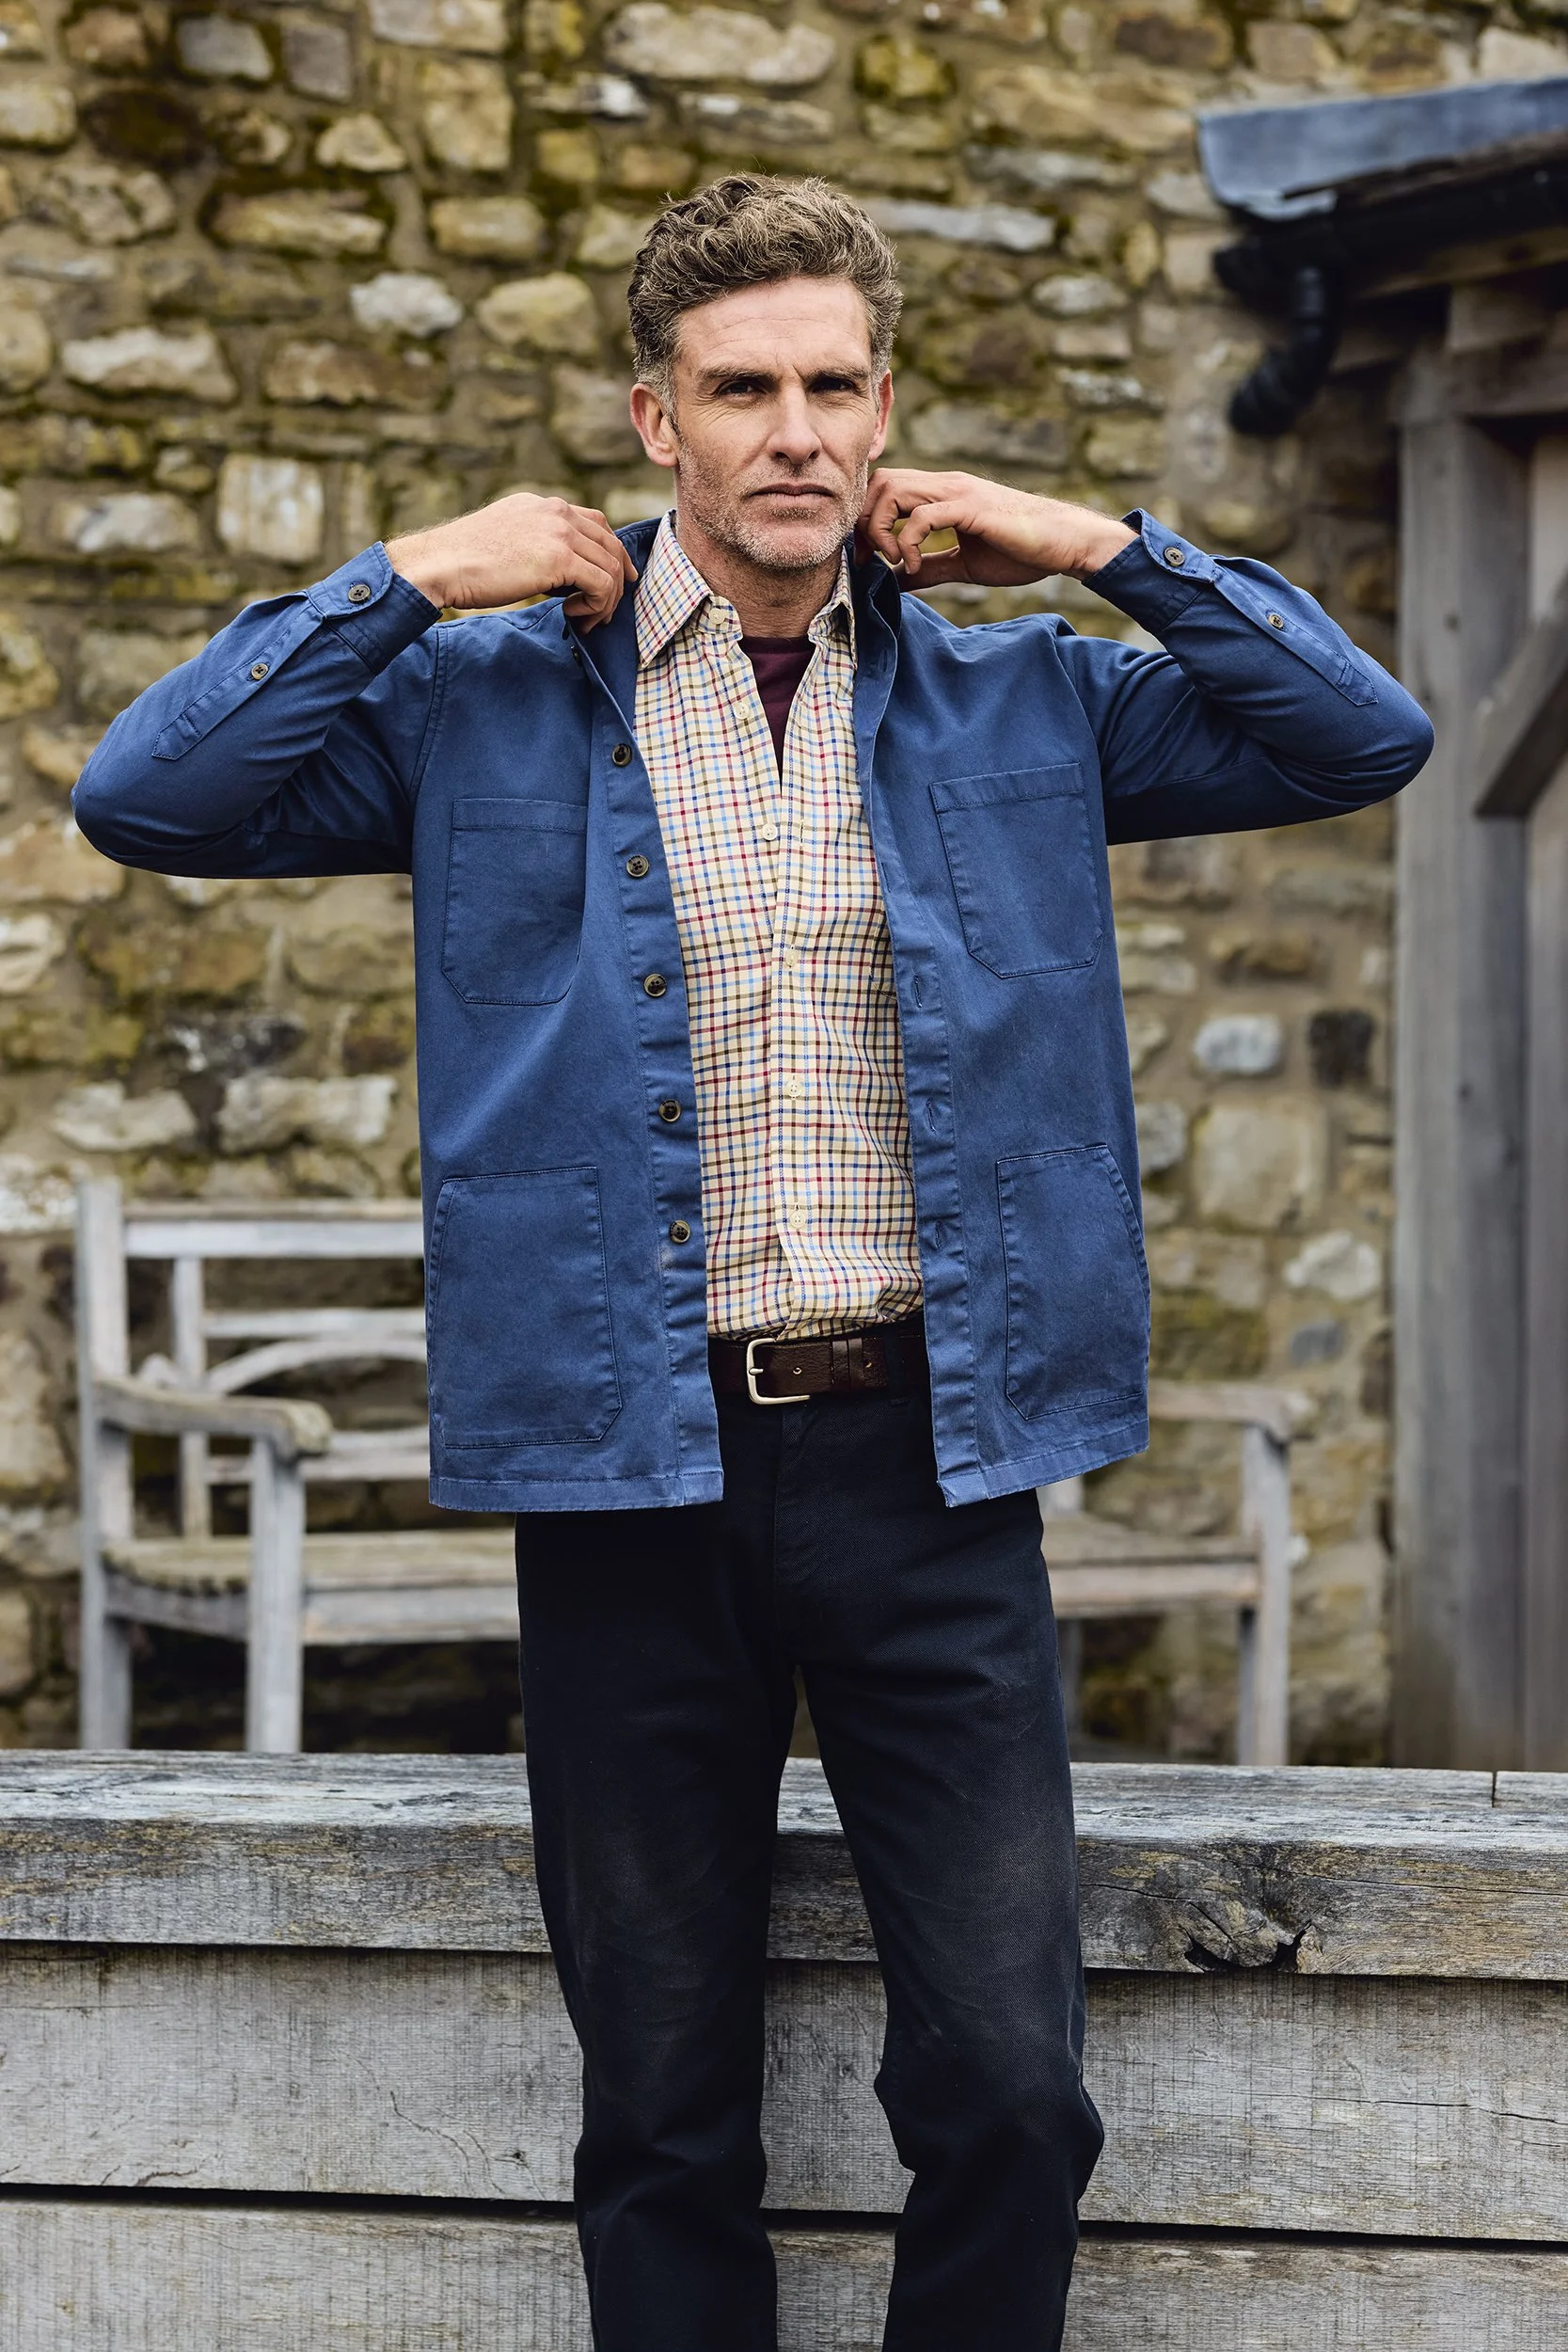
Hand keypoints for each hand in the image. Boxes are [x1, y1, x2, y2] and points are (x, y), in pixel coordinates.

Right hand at [386, 492, 638, 628]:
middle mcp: (556, 512)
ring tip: (587, 620)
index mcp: (544, 505)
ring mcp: (560, 532)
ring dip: (606, 600)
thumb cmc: (464, 562)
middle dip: (617, 579)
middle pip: (610, 544)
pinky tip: (575, 615)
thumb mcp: (506, 539)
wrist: (442, 564)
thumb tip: (559, 572)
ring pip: (611, 567)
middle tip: (607, 610)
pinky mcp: (560, 558)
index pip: (596, 523)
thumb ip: (535, 543)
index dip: (611, 552)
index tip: (618, 578)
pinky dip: (597, 606)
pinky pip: (602, 584)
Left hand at [856, 470, 1135, 589]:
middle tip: (870, 559)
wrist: (1064, 544)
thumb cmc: (1021, 552)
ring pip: (894, 490)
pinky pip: (922, 516)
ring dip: (881, 528)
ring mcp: (958, 493)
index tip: (867, 557)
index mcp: (943, 495)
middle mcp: (946, 485)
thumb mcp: (964, 565)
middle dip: (864, 522)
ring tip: (894, 561)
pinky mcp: (971, 507)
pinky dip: (908, 543)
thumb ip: (930, 570)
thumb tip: (896, 582)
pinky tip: (916, 566)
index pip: (886, 488)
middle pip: (881, 482)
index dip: (866, 520)